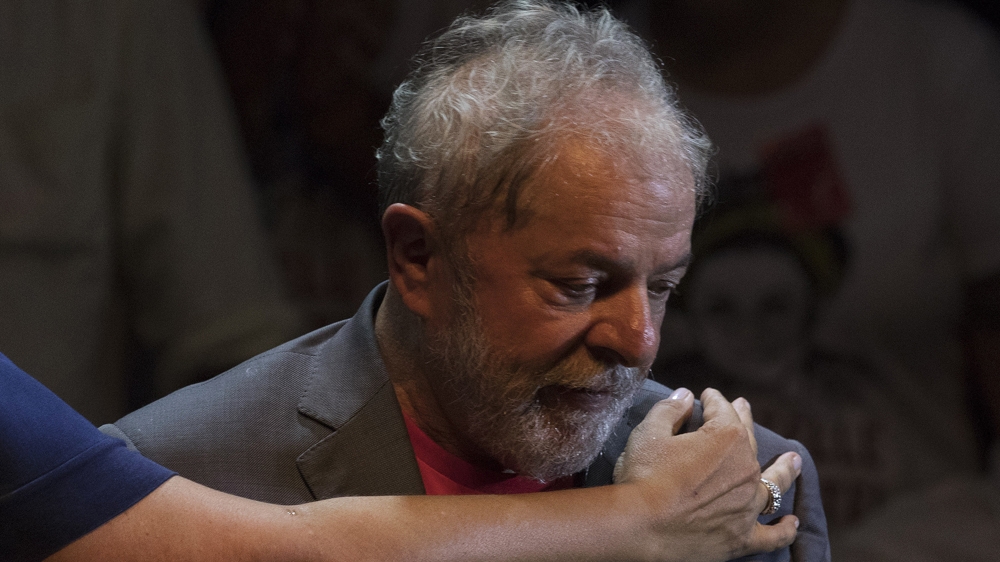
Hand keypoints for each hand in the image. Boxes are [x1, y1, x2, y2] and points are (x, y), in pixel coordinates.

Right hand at [613, 388, 801, 561]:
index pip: (722, 409)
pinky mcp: (742, 536)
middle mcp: (746, 468)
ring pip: (773, 485)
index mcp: (726, 437)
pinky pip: (771, 535)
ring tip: (794, 461)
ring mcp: (747, 505)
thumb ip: (670, 409)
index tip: (706, 395)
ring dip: (784, 470)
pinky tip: (791, 522)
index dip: (712, 399)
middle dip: (744, 419)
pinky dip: (784, 529)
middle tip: (743, 406)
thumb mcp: (649, 433)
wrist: (640, 526)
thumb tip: (685, 396)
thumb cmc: (643, 476)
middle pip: (749, 439)